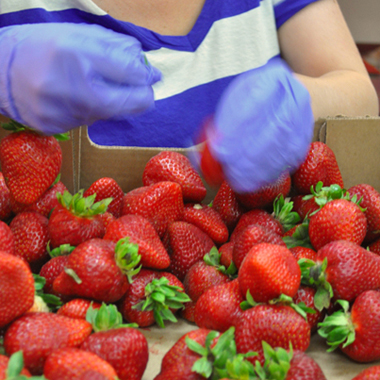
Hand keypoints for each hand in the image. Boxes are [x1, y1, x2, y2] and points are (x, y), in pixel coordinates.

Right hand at [0, 23, 160, 134]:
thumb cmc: (38, 46)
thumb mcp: (76, 34)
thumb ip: (113, 47)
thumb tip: (144, 63)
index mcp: (77, 56)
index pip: (130, 72)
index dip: (146, 74)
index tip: (151, 74)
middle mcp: (72, 88)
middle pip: (128, 103)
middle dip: (143, 97)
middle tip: (146, 90)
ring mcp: (65, 113)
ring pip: (109, 113)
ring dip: (116, 102)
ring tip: (103, 87)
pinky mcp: (58, 128)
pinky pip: (90, 121)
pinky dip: (95, 110)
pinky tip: (81, 98)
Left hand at [198, 58, 313, 193]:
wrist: (295, 96)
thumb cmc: (257, 99)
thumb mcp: (239, 97)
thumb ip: (225, 118)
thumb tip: (207, 144)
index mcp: (274, 77)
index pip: (256, 101)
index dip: (238, 127)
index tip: (220, 149)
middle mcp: (296, 93)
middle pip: (274, 126)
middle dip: (248, 152)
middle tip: (228, 168)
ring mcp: (306, 116)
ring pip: (283, 145)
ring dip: (258, 166)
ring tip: (238, 179)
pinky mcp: (307, 137)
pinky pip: (290, 158)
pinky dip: (270, 172)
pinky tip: (254, 181)